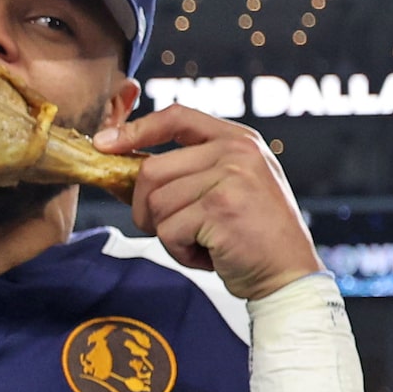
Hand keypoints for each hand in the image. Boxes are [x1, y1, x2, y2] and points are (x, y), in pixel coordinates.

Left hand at [96, 106, 323, 301]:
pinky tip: (210, 255)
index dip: (136, 130)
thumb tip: (120, 165)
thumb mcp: (228, 186)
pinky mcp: (221, 208)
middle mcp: (236, 151)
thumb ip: (189, 169)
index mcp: (237, 139)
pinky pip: (168, 232)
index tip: (104, 144)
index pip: (176, 117)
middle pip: (151, 170)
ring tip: (203, 242)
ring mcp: (231, 177)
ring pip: (155, 204)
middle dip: (146, 209)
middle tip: (174, 230)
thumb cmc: (249, 236)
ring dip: (168, 235)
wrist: (288, 274)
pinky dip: (180, 253)